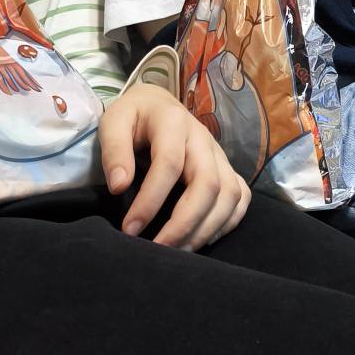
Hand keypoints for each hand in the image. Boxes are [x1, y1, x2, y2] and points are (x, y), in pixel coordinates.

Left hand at [98, 85, 250, 250]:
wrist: (157, 104)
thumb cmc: (133, 118)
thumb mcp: (113, 123)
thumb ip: (114, 151)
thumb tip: (119, 186)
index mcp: (173, 122)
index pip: (169, 164)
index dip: (150, 201)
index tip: (130, 229)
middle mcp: (203, 139)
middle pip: (208, 184)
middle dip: (185, 223)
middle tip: (159, 249)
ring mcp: (219, 154)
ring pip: (230, 195)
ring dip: (206, 229)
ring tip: (178, 250)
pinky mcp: (227, 168)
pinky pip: (241, 198)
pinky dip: (227, 223)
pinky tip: (202, 238)